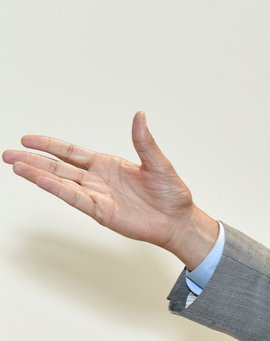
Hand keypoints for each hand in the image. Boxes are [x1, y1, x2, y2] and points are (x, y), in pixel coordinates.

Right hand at [3, 112, 217, 268]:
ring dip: (39, 175)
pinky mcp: (102, 213)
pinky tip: (40, 181)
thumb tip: (140, 115)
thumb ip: (144, 141)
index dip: (50, 145)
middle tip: (9, 154)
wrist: (179, 221)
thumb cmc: (171, 195)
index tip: (28, 138)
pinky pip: (76, 199)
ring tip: (16, 166)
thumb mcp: (158, 163)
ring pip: (62, 183)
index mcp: (107, 164)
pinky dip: (58, 190)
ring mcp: (98, 196)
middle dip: (34, 160)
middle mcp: (98, 180)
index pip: (71, 152)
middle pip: (59, 167)